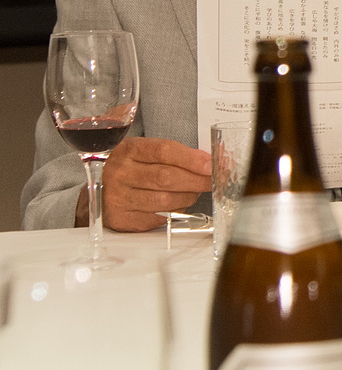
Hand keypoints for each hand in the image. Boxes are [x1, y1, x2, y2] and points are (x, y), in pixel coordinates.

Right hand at [82, 137, 212, 231]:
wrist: (101, 190)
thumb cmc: (132, 168)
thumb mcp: (147, 152)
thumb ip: (177, 155)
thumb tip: (211, 162)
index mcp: (128, 150)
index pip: (164, 151)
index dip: (191, 159)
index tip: (211, 165)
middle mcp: (119, 173)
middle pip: (166, 177)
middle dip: (196, 180)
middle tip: (212, 180)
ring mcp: (118, 198)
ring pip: (165, 200)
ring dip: (187, 196)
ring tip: (193, 191)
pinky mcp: (121, 219)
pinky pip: (158, 217)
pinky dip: (174, 210)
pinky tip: (176, 203)